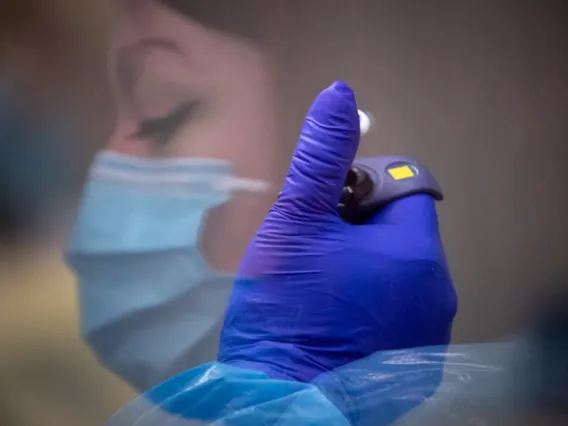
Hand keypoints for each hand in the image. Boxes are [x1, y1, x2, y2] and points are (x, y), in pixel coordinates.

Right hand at [218, 81, 456, 382]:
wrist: (277, 400)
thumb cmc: (285, 307)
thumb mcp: (296, 222)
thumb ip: (321, 157)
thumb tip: (341, 93)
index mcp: (417, 256)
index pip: (404, 188)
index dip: (361, 185)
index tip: (324, 207)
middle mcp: (437, 295)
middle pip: (400, 231)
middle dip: (357, 226)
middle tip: (312, 249)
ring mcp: (426, 335)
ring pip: (395, 271)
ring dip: (358, 262)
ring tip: (315, 283)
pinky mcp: (409, 363)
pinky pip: (393, 309)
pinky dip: (365, 300)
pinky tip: (328, 315)